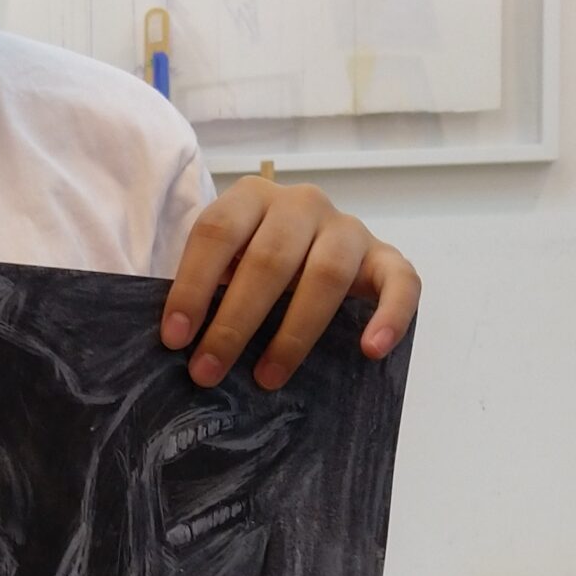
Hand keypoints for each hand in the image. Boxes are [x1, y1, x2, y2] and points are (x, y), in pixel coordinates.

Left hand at [161, 179, 419, 390]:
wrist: (309, 246)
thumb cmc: (253, 264)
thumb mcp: (224, 263)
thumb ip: (206, 287)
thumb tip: (177, 345)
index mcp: (252, 196)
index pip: (217, 232)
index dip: (192, 285)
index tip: (174, 338)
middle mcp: (302, 203)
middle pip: (269, 259)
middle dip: (234, 322)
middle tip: (208, 370)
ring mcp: (348, 228)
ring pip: (326, 275)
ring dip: (294, 333)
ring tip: (267, 378)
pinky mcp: (386, 257)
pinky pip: (401, 283)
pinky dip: (390, 316)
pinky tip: (371, 350)